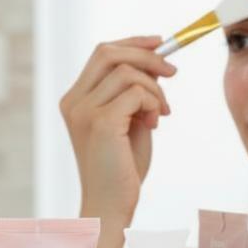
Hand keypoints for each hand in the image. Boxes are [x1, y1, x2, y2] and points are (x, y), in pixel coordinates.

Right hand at [59, 35, 177, 221]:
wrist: (112, 205)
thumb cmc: (122, 169)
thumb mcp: (130, 121)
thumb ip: (136, 93)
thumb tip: (157, 64)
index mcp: (76, 99)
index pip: (102, 53)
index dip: (133, 43)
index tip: (160, 43)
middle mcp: (74, 101)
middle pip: (109, 53)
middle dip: (148, 56)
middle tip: (173, 73)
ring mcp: (84, 111)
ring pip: (128, 72)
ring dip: (155, 89)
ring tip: (160, 114)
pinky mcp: (101, 122)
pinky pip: (137, 92)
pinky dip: (154, 102)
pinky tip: (155, 123)